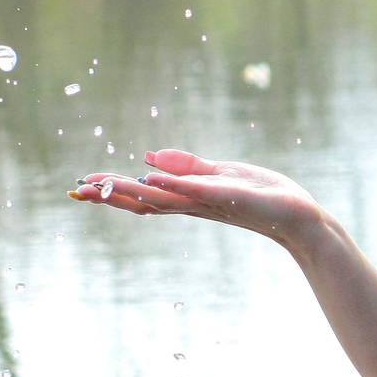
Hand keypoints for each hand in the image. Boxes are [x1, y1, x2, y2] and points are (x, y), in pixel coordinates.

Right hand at [67, 149, 323, 248]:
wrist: (298, 217)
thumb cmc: (263, 196)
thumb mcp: (221, 175)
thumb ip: (187, 167)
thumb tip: (148, 159)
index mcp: (189, 199)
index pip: (143, 195)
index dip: (112, 191)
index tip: (81, 187)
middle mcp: (193, 205)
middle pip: (143, 202)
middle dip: (110, 196)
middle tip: (78, 191)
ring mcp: (209, 203)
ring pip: (161, 200)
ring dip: (129, 192)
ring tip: (99, 186)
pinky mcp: (228, 197)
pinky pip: (195, 191)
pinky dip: (172, 185)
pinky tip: (148, 179)